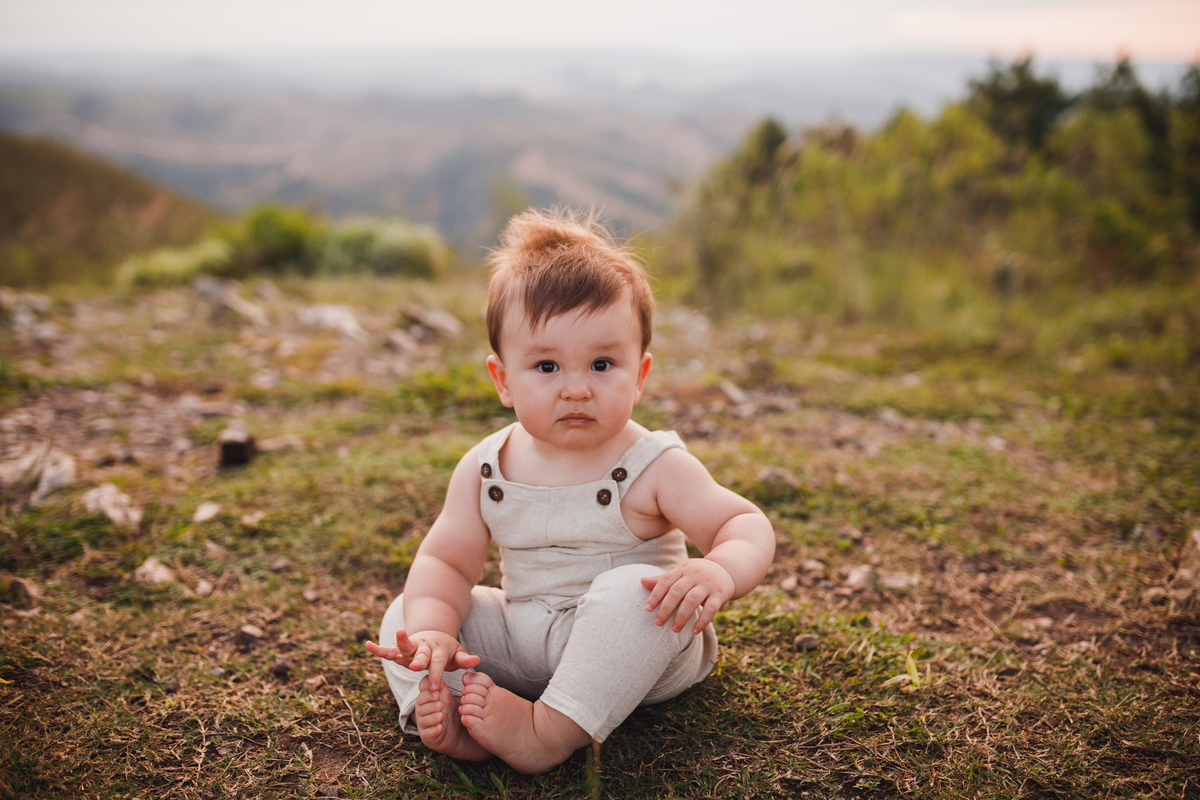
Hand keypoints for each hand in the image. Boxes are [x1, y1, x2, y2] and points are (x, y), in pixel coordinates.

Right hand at [365, 628, 480, 690]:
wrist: (435, 635)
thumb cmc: (447, 651)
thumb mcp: (457, 654)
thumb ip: (465, 659)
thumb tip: (477, 660)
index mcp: (439, 650)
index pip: (438, 664)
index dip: (437, 675)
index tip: (436, 688)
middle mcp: (424, 647)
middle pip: (422, 653)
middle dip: (419, 660)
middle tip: (416, 666)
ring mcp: (412, 647)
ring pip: (404, 647)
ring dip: (398, 644)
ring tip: (388, 642)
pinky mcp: (401, 649)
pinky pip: (389, 649)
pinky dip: (378, 648)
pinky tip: (367, 645)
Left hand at [640, 559, 735, 634]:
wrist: (727, 569)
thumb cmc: (697, 574)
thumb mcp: (681, 572)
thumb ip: (663, 579)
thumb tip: (641, 582)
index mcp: (682, 569)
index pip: (666, 581)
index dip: (656, 595)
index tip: (647, 609)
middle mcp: (695, 575)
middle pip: (677, 591)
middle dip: (666, 608)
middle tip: (658, 623)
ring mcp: (708, 584)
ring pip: (692, 600)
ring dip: (682, 616)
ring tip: (675, 630)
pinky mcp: (720, 594)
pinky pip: (711, 609)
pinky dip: (702, 620)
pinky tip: (694, 631)